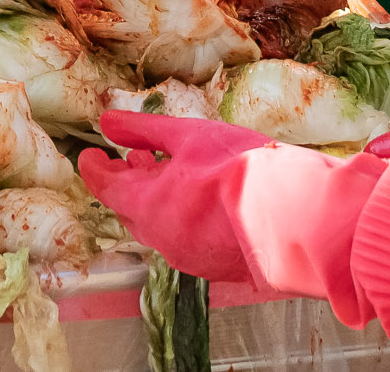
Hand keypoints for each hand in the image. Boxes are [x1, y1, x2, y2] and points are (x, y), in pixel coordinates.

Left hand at [83, 111, 384, 321]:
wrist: (299, 217)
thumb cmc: (243, 171)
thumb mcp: (189, 136)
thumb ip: (144, 130)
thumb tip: (106, 122)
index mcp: (147, 206)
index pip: (104, 188)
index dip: (94, 168)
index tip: (90, 154)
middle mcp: (162, 239)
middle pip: (130, 210)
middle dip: (128, 182)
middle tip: (135, 156)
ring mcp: (190, 258)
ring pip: (159, 227)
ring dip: (156, 199)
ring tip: (168, 171)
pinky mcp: (217, 267)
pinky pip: (186, 240)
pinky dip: (181, 217)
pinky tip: (200, 199)